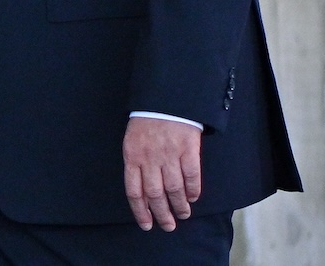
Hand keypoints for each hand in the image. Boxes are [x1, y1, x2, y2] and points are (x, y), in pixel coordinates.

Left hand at [123, 116, 202, 231]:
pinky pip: (191, 176)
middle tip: (168, 225)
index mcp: (132, 156)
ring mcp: (169, 154)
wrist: (164, 99)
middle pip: (155, 194)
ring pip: (174, 189)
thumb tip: (142, 192)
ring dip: (179, 205)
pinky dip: (193, 190)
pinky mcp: (187, 150)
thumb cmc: (146, 122)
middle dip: (162, 214)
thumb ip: (136, 164)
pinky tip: (193, 197)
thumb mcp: (132, 141)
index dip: (140, 211)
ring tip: (182, 214)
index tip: (147, 224)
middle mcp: (150, 158)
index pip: (134, 191)